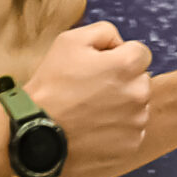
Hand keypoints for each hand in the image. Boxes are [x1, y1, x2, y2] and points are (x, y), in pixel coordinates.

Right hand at [22, 22, 151, 176]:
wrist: (36, 131)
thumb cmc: (52, 84)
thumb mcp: (70, 41)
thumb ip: (104, 32)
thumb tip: (120, 44)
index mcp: (128, 65)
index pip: (140, 53)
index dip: (118, 56)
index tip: (98, 67)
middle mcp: (139, 93)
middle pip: (141, 79)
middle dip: (123, 80)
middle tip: (92, 90)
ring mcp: (137, 121)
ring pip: (138, 105)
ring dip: (122, 104)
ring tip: (91, 110)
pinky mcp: (132, 144)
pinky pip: (132, 129)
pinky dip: (119, 128)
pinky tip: (95, 127)